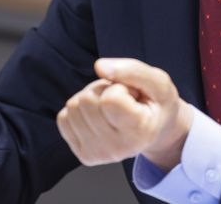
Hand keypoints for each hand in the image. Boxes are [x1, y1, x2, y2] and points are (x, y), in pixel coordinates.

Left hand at [56, 58, 192, 171]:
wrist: (156, 131)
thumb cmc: (157, 103)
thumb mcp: (157, 80)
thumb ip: (132, 70)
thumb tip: (99, 66)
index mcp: (139, 133)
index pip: (109, 98)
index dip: (119, 86)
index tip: (133, 96)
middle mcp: (117, 149)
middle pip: (87, 100)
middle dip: (102, 90)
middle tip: (122, 100)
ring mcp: (98, 155)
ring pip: (73, 107)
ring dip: (91, 99)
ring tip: (111, 108)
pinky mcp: (84, 155)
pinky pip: (63, 119)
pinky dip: (79, 110)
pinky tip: (99, 117)